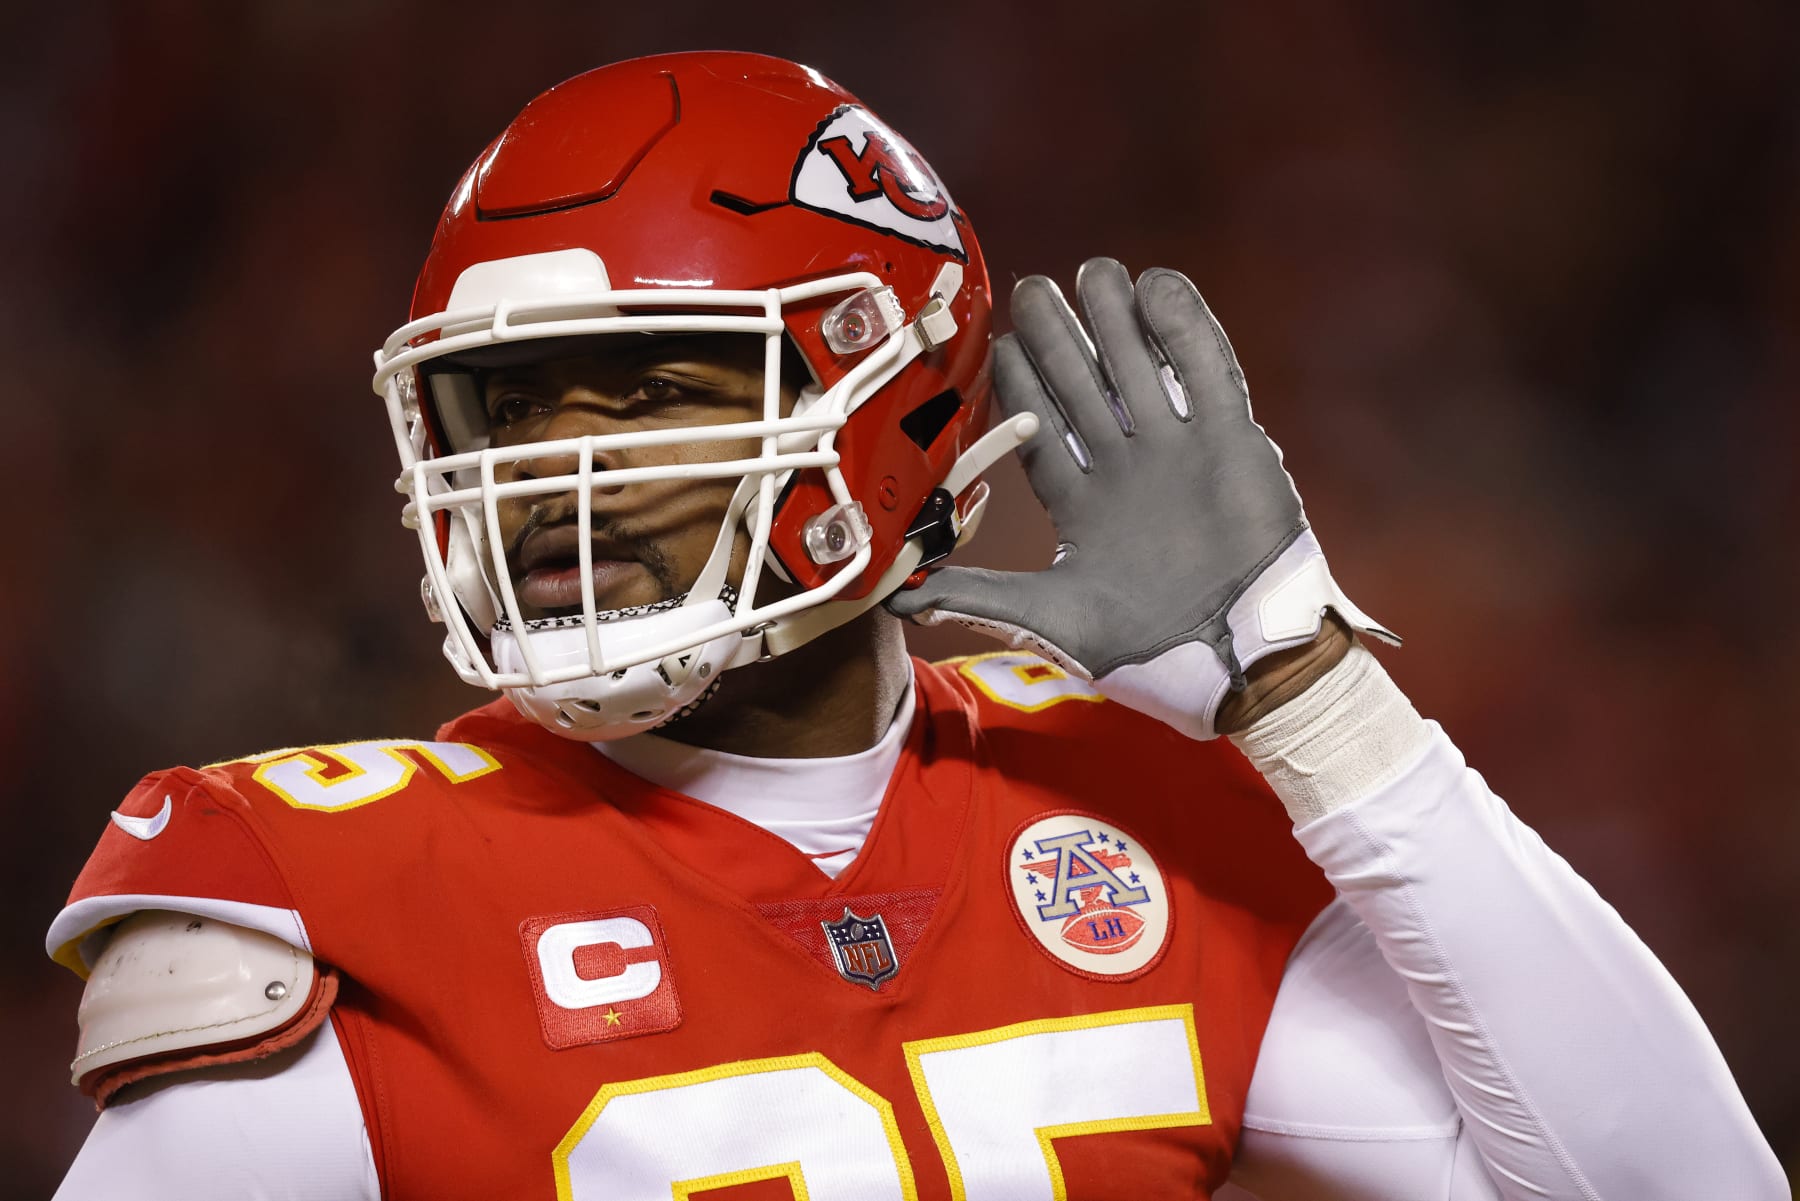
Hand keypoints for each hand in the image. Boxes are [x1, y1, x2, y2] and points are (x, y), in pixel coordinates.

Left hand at [889, 258, 1394, 738]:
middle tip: (1032, 288)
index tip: (998, 343)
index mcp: (1085, 508)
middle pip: (1088, 388)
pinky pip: (1206, 371)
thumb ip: (977, 596)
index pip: (1044, 430)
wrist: (1237, 661)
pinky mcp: (1232, 442)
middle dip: (1062, 339)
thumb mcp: (1047, 619)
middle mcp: (1128, 473)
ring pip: (1141, 369)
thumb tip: (895, 597)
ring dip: (1117, 321)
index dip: (1021, 387)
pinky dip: (1186, 327)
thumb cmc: (1145, 651)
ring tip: (1093, 272)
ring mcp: (1180, 454)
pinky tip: (1156, 283)